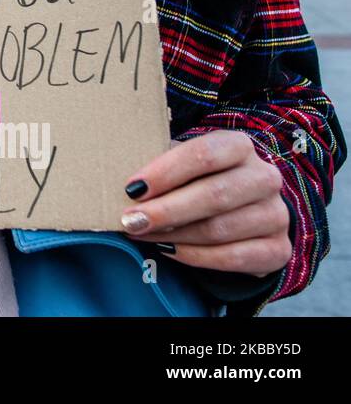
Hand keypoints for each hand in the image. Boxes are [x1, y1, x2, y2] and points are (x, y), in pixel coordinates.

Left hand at [122, 131, 290, 277]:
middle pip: (214, 195)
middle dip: (165, 211)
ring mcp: (276, 214)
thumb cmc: (199, 180)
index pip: (204, 154)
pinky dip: (195, 256)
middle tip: (130, 220)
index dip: (165, 172)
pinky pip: (233, 257)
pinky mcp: (278, 249)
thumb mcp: (183, 164)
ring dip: (174, 235)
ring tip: (142, 235)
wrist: (243, 212)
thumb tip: (125, 185)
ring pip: (219, 229)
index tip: (131, 189)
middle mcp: (265, 177)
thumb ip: (160, 167)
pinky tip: (168, 249)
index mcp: (239, 146)